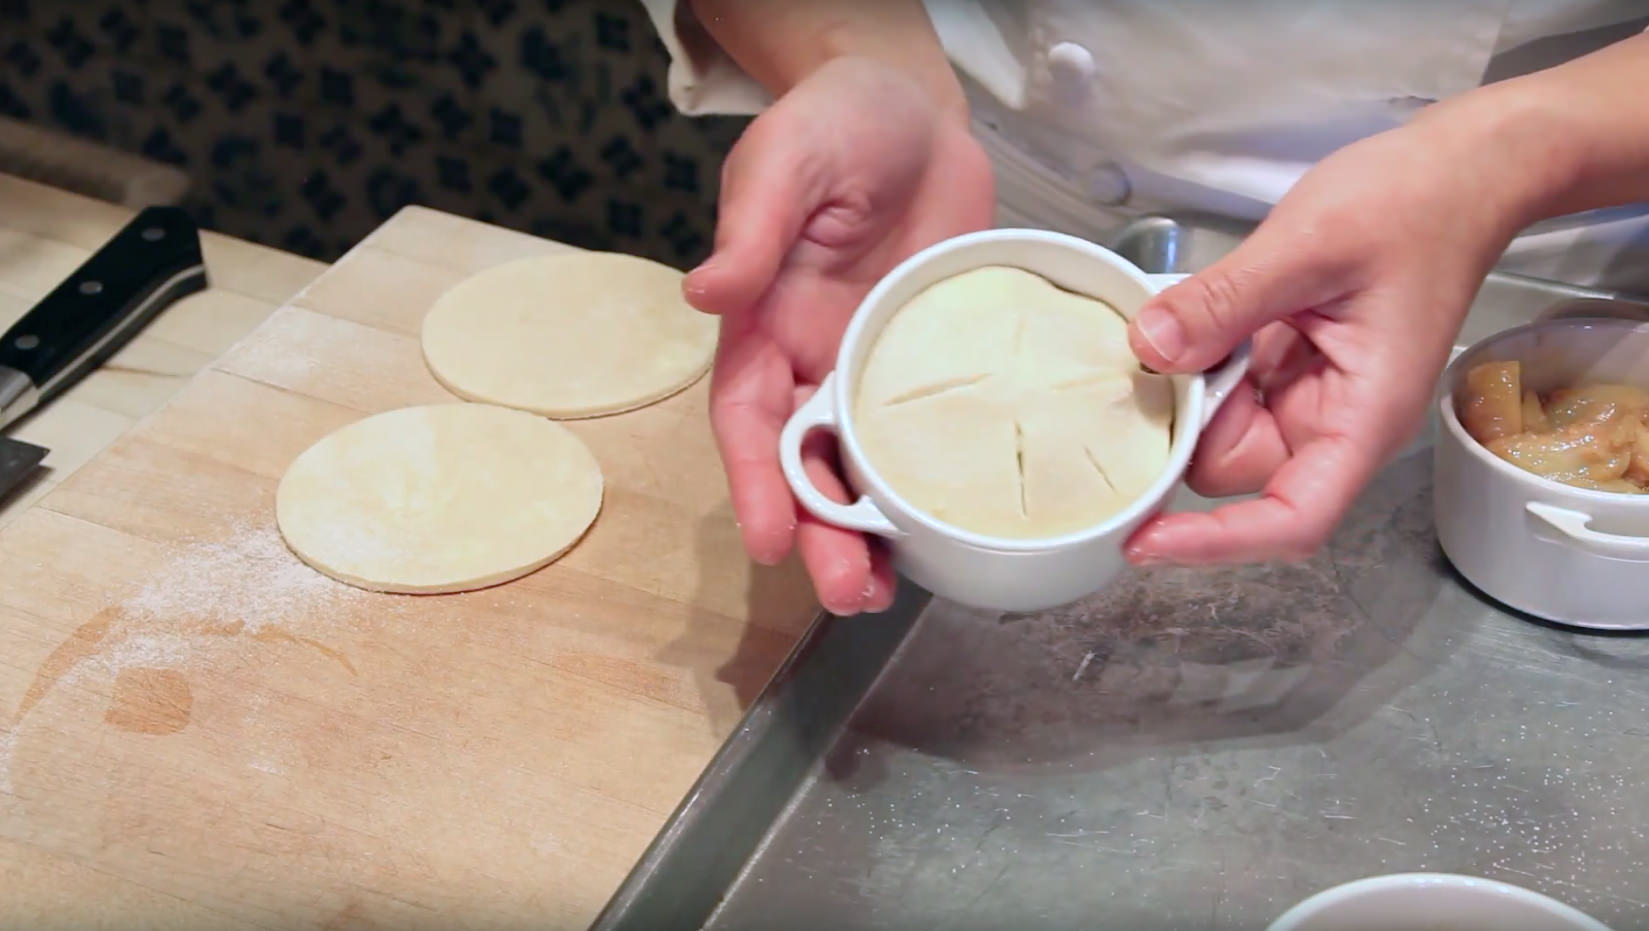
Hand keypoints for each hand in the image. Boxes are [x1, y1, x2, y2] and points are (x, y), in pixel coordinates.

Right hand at [685, 57, 995, 613]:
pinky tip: (955, 530)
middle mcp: (814, 364)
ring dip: (875, 534)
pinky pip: (933, 437)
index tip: (767, 541)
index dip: (755, 484)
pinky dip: (935, 487)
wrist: (917, 112)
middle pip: (807, 467)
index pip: (749, 420)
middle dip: (821, 535)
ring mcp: (876, 373)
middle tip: (851, 594)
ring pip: (867, 470)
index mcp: (764, 328)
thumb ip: (753, 231)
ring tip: (892, 592)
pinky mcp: (933, 368)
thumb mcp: (785, 165)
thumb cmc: (835, 125)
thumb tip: (707, 291)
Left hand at [1123, 122, 1525, 564]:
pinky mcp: (1287, 367)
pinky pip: (1225, 387)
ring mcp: (1308, 396)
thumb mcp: (1309, 245)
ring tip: (1196, 314)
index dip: (1215, 542)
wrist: (1457, 171)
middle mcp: (1336, 422)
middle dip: (1190, 423)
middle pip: (1236, 472)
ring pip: (1220, 429)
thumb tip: (1150, 350)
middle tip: (1170, 347)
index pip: (1292, 519)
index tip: (1144, 541)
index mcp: (1363, 418)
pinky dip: (1199, 359)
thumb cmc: (1413, 206)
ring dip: (1191, 386)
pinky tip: (1200, 313)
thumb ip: (1226, 301)